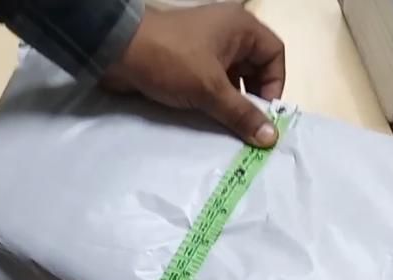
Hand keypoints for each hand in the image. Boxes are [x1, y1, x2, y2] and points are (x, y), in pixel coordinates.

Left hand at [104, 4, 284, 146]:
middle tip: (247, 127)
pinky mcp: (187, 64)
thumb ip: (241, 114)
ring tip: (228, 128)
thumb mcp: (211, 90)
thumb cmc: (172, 61)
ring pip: (230, 80)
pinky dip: (213, 102)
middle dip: (252, 98)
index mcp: (241, 28)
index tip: (264, 113)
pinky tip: (209, 122)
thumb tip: (271, 138)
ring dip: (231, 104)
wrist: (118, 52)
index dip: (274, 84)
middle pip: (254, 69)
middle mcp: (227, 35)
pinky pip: (210, 85)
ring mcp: (206, 49)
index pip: (274, 54)